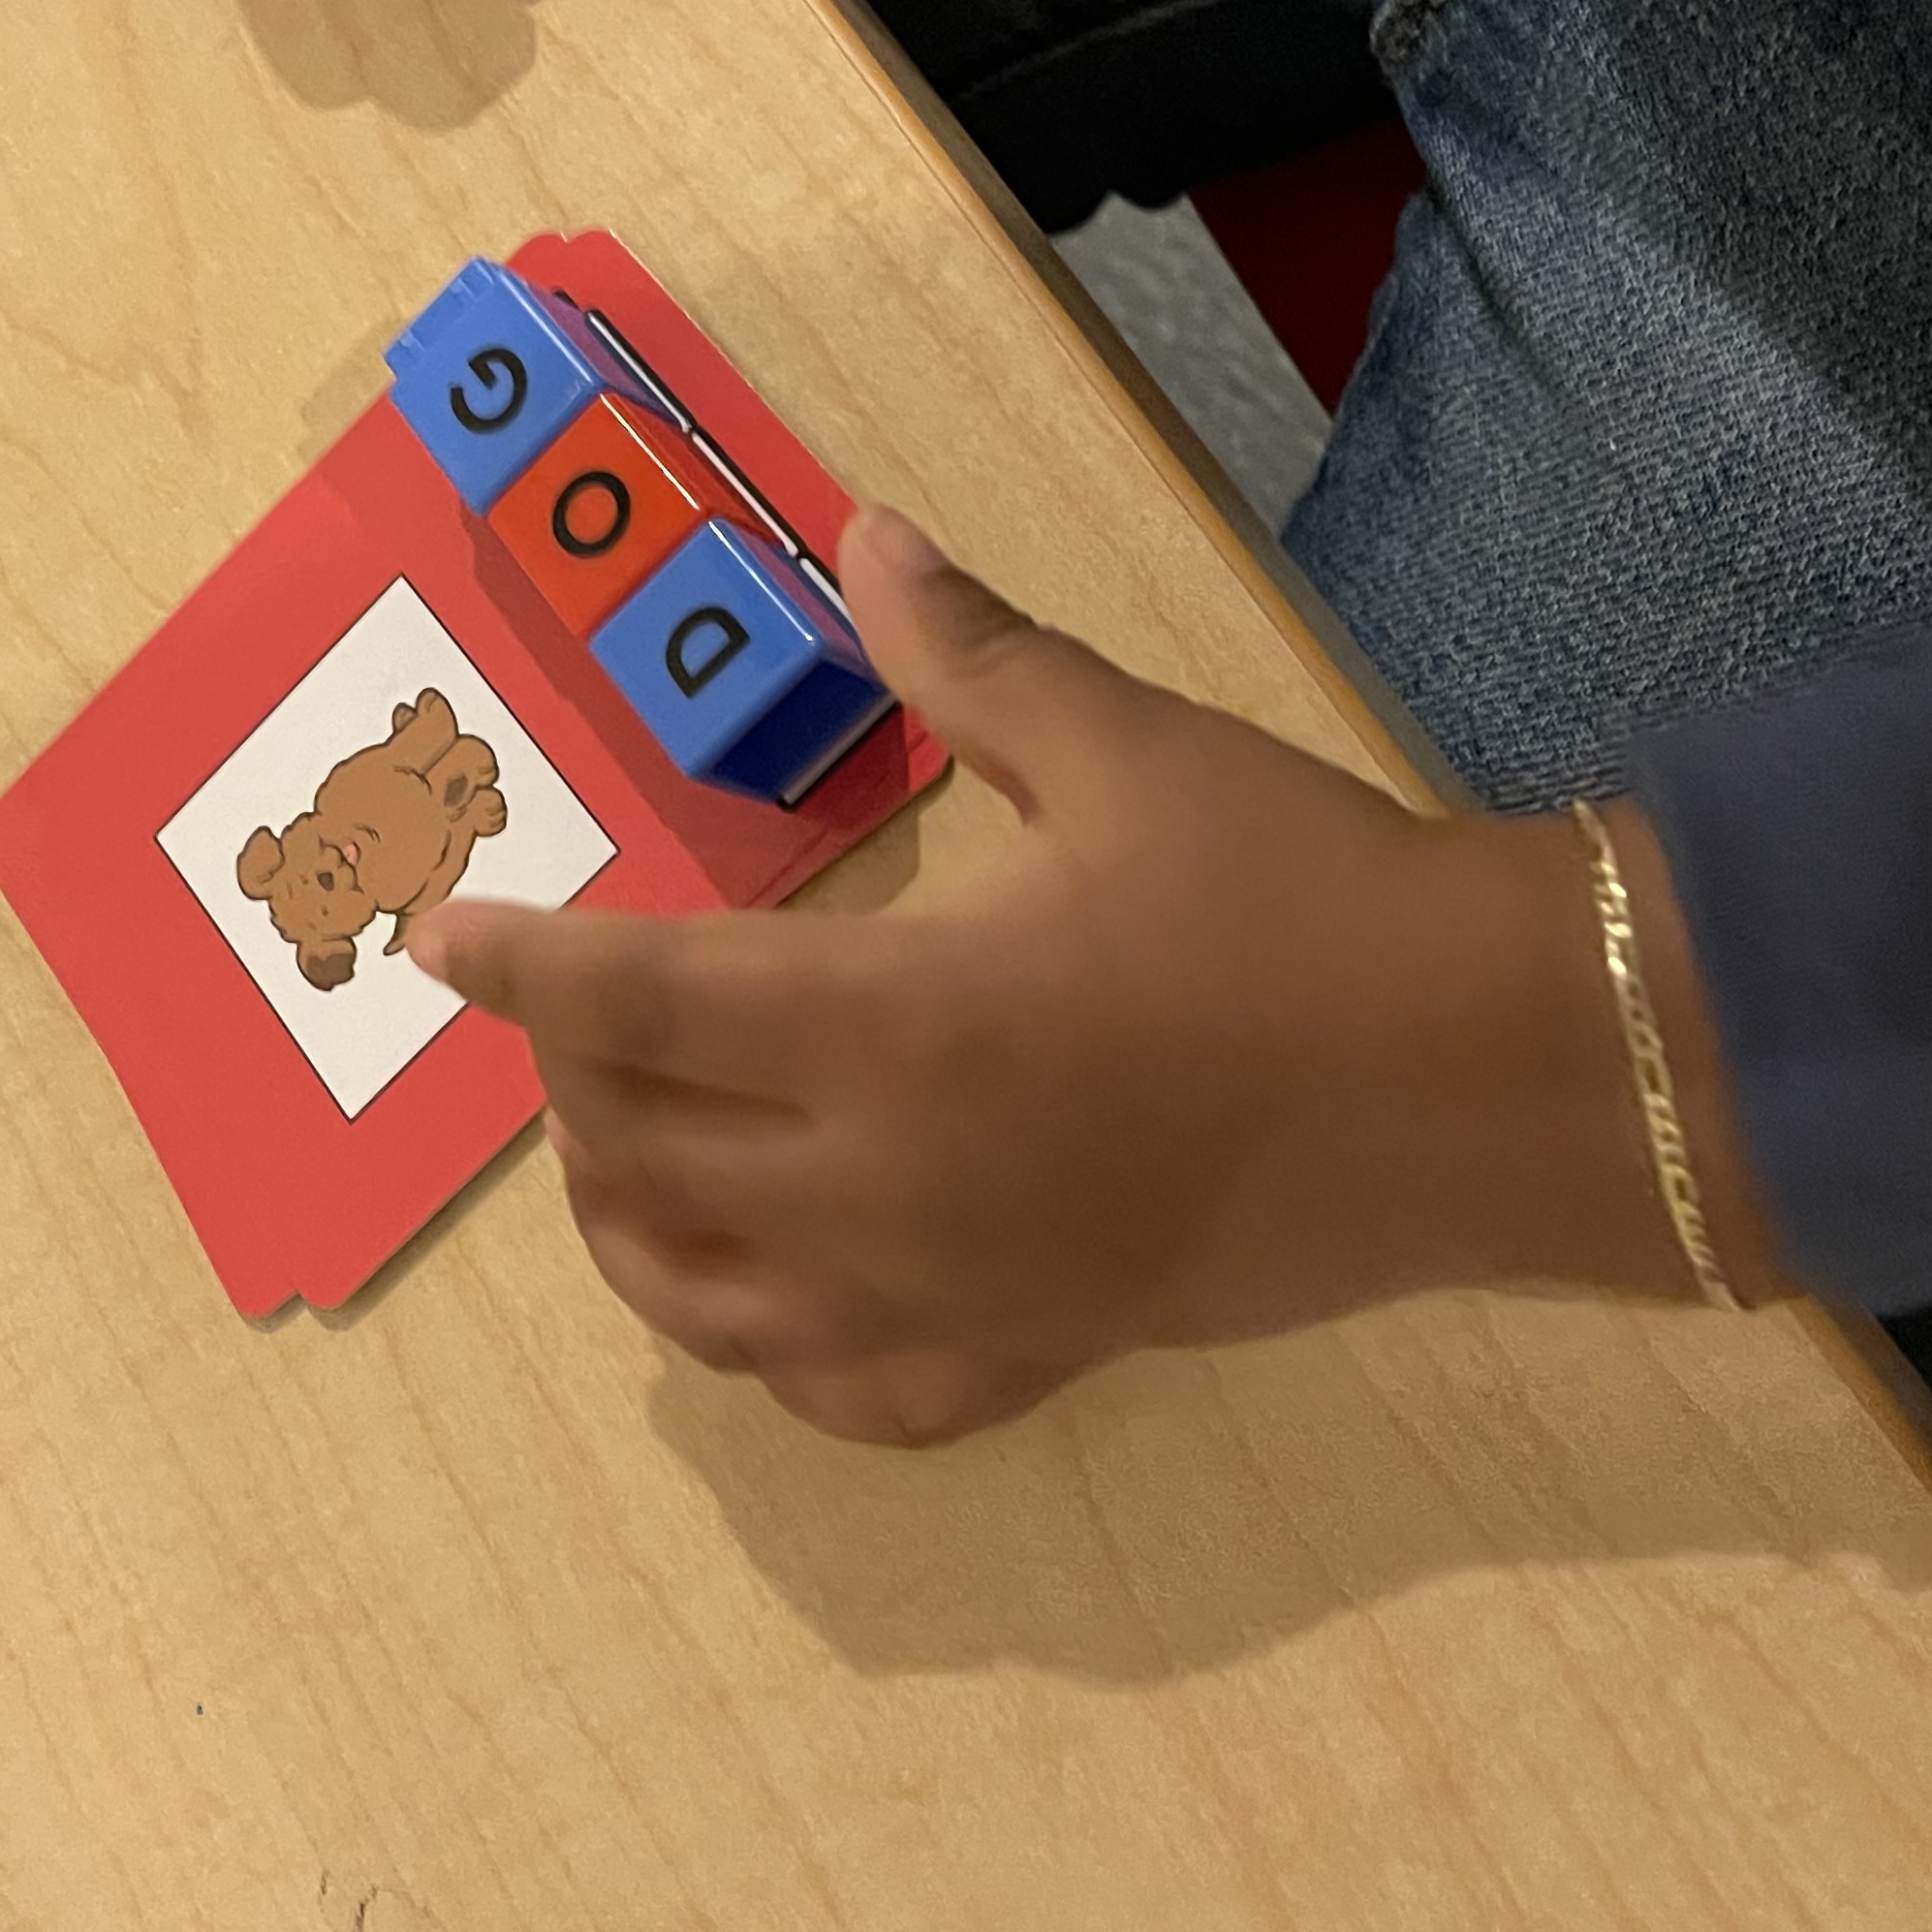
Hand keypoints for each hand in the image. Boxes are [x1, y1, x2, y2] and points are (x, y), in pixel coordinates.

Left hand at [413, 509, 1791, 1446]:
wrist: (1486, 1081)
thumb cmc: (1298, 898)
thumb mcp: (1123, 749)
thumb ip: (967, 654)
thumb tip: (863, 532)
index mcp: (894, 1022)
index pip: (631, 1003)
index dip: (518, 967)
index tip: (445, 936)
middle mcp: (887, 1185)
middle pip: (635, 1161)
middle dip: (569, 1084)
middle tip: (580, 1010)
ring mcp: (952, 1294)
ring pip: (705, 1309)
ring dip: (631, 1228)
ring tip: (628, 1151)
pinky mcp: (1028, 1359)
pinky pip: (845, 1400)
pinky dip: (769, 1353)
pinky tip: (771, 1292)